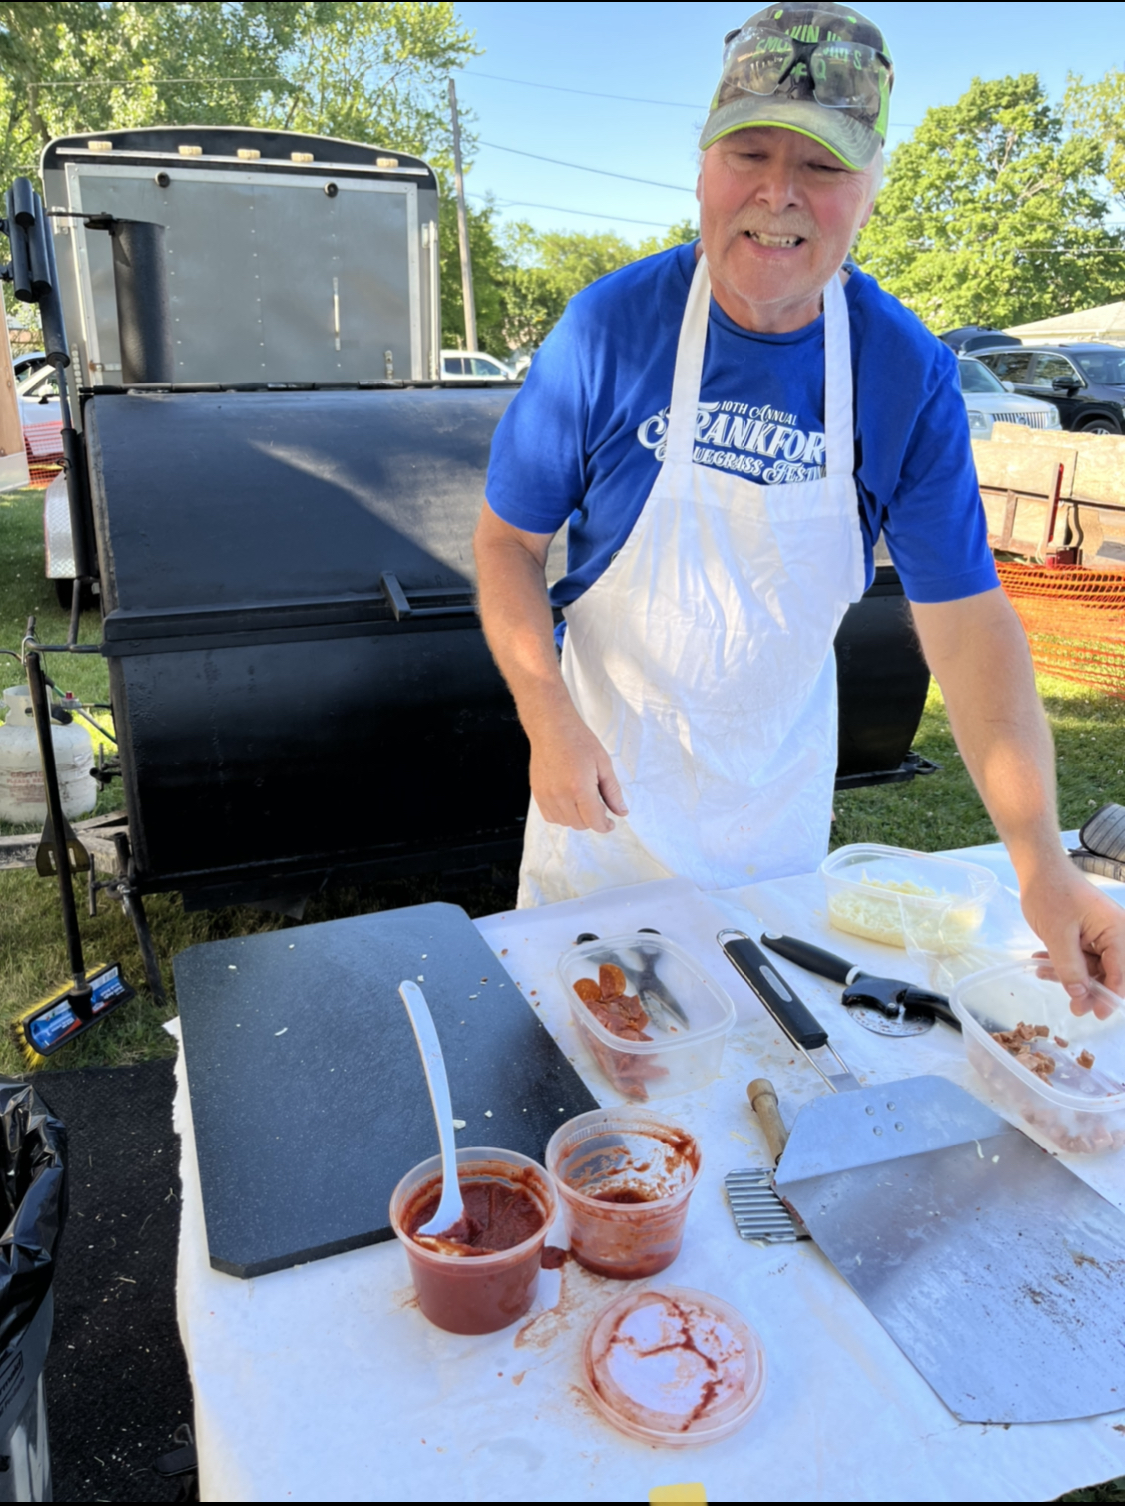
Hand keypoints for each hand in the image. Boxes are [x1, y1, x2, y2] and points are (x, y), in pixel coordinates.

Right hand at [528, 710, 627, 833]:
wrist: (552, 728)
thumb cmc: (578, 741)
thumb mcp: (603, 764)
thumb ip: (613, 791)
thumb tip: (621, 811)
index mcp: (580, 787)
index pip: (594, 821)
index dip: (605, 826)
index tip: (609, 823)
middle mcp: (561, 795)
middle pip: (580, 824)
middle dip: (592, 820)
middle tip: (598, 805)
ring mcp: (546, 795)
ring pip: (564, 823)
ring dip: (577, 818)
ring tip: (582, 801)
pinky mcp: (537, 793)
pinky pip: (550, 816)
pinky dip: (561, 815)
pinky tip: (569, 802)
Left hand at [1020, 858, 1124, 1016]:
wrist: (1037, 868)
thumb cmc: (1051, 894)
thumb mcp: (1057, 934)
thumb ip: (1070, 967)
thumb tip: (1081, 995)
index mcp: (1117, 931)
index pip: (1121, 972)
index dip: (1111, 995)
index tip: (1098, 1013)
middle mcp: (1114, 934)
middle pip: (1109, 972)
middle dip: (1089, 989)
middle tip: (1072, 1007)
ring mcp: (1099, 935)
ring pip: (1091, 968)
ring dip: (1070, 975)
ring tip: (1043, 973)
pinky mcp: (1085, 935)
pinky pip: (1079, 957)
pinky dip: (1062, 963)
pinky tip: (1041, 964)